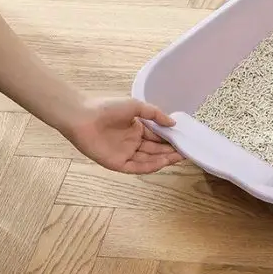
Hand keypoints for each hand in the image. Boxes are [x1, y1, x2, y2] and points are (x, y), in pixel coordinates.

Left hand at [65, 97, 183, 173]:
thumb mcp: (136, 107)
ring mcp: (126, 153)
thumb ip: (155, 115)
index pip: (158, 137)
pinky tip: (162, 163)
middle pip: (155, 149)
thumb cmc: (109, 108)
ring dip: (164, 159)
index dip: (171, 139)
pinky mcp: (117, 163)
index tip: (185, 139)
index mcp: (137, 129)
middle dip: (171, 150)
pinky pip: (136, 167)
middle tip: (187, 151)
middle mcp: (133, 142)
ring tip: (180, 157)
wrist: (84, 117)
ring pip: (149, 159)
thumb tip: (174, 123)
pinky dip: (150, 166)